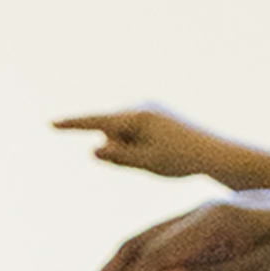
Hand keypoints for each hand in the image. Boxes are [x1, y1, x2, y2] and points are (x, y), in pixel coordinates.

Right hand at [53, 104, 269, 188]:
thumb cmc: (185, 161)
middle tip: (151, 163)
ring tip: (162, 159)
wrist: (219, 154)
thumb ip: (118, 157)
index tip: (50, 124)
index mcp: (136, 116)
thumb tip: (95, 149)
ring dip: (132, 149)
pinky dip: (141, 147)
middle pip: (111, 131)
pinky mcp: (158, 116)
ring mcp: (150, 109)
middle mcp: (141, 107)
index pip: (96, 122)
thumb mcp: (147, 164)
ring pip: (125, 134)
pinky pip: (137, 133)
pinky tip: (162, 154)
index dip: (72, 125)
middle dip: (118, 149)